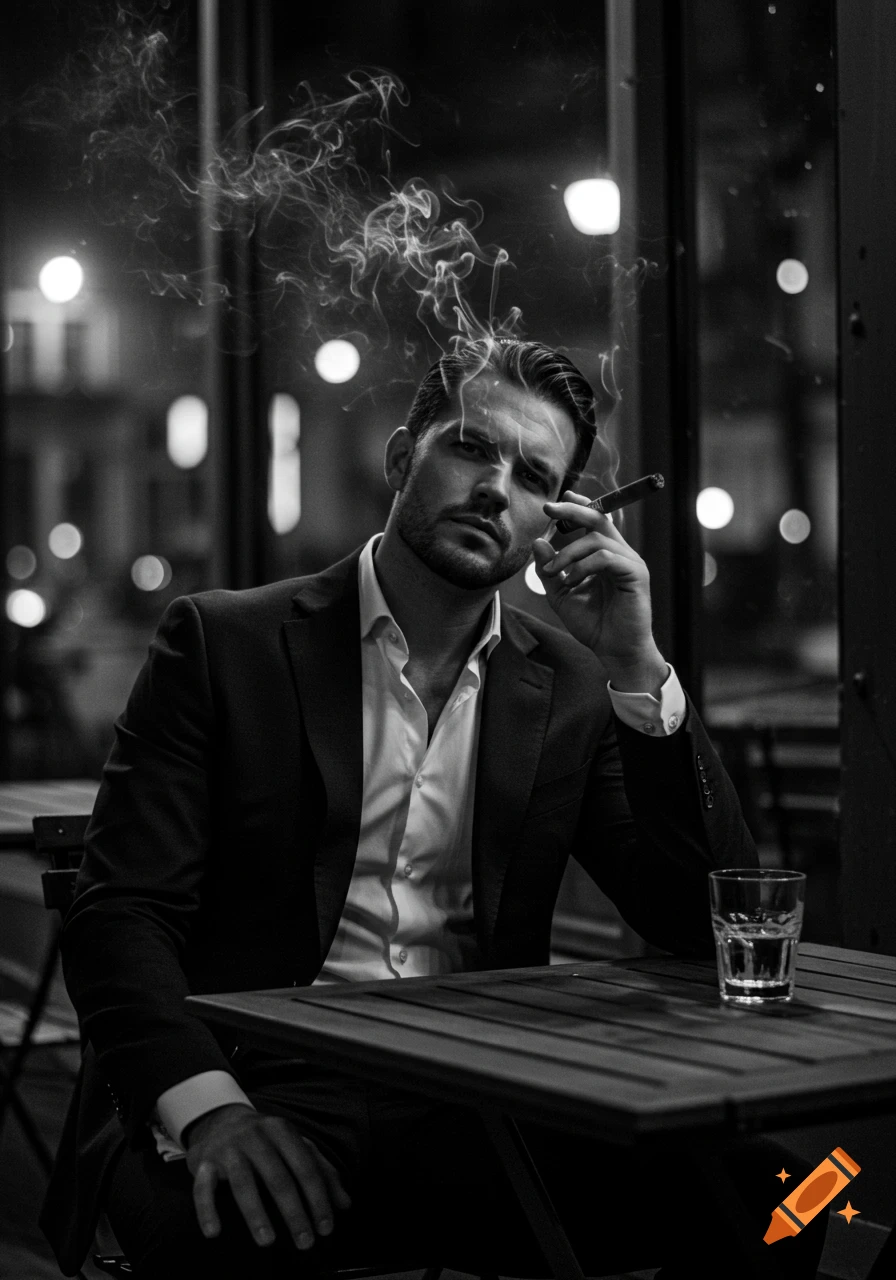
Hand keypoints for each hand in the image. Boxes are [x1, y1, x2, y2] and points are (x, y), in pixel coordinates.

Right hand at [185, 1103, 350, 1250]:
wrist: (220, 1119)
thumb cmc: (266, 1140)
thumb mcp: (295, 1147)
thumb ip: (322, 1171)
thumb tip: (345, 1204)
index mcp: (282, 1131)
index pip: (305, 1166)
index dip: (317, 1198)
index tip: (325, 1228)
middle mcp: (256, 1136)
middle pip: (278, 1176)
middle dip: (294, 1212)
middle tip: (304, 1242)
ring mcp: (228, 1148)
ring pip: (243, 1182)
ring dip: (256, 1213)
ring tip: (268, 1241)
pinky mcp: (203, 1162)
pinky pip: (202, 1187)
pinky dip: (207, 1210)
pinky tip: (214, 1232)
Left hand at [531, 491, 667, 691]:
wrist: (614, 651)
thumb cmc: (593, 625)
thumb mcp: (562, 596)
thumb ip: (550, 570)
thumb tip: (538, 542)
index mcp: (605, 555)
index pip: (594, 521)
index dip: (577, 507)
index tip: (554, 504)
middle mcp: (620, 554)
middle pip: (599, 518)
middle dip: (572, 510)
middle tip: (549, 508)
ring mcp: (630, 562)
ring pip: (597, 539)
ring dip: (568, 553)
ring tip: (553, 572)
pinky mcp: (636, 574)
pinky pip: (606, 557)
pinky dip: (583, 566)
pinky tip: (571, 581)